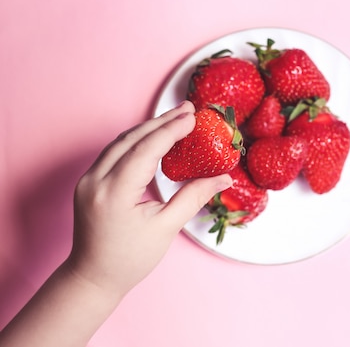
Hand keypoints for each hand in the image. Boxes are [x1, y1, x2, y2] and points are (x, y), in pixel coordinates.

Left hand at [67, 100, 231, 296]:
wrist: (93, 277)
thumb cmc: (129, 258)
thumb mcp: (166, 228)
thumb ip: (194, 197)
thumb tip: (224, 178)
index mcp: (114, 192)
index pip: (146, 149)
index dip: (171, 130)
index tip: (193, 117)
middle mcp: (95, 181)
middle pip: (131, 138)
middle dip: (161, 121)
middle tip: (188, 109)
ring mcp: (88, 180)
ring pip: (120, 142)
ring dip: (148, 128)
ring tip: (175, 118)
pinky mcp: (89, 182)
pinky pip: (114, 152)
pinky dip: (136, 141)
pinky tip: (154, 137)